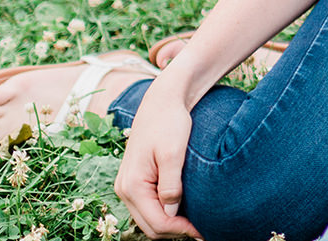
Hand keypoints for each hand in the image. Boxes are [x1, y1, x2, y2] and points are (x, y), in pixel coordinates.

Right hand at [115, 82, 201, 238]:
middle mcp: (124, 189)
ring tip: (195, 223)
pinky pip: (147, 207)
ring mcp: (127, 186)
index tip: (203, 231)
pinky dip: (163, 214)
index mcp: (132, 185)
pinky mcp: (134, 181)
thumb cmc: (169, 122)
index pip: (156, 223)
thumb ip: (170, 186)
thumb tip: (171, 215)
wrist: (162, 101)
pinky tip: (183, 211)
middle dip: (175, 232)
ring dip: (169, 225)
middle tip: (202, 231)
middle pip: (149, 227)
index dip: (181, 231)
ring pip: (147, 219)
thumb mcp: (173, 153)